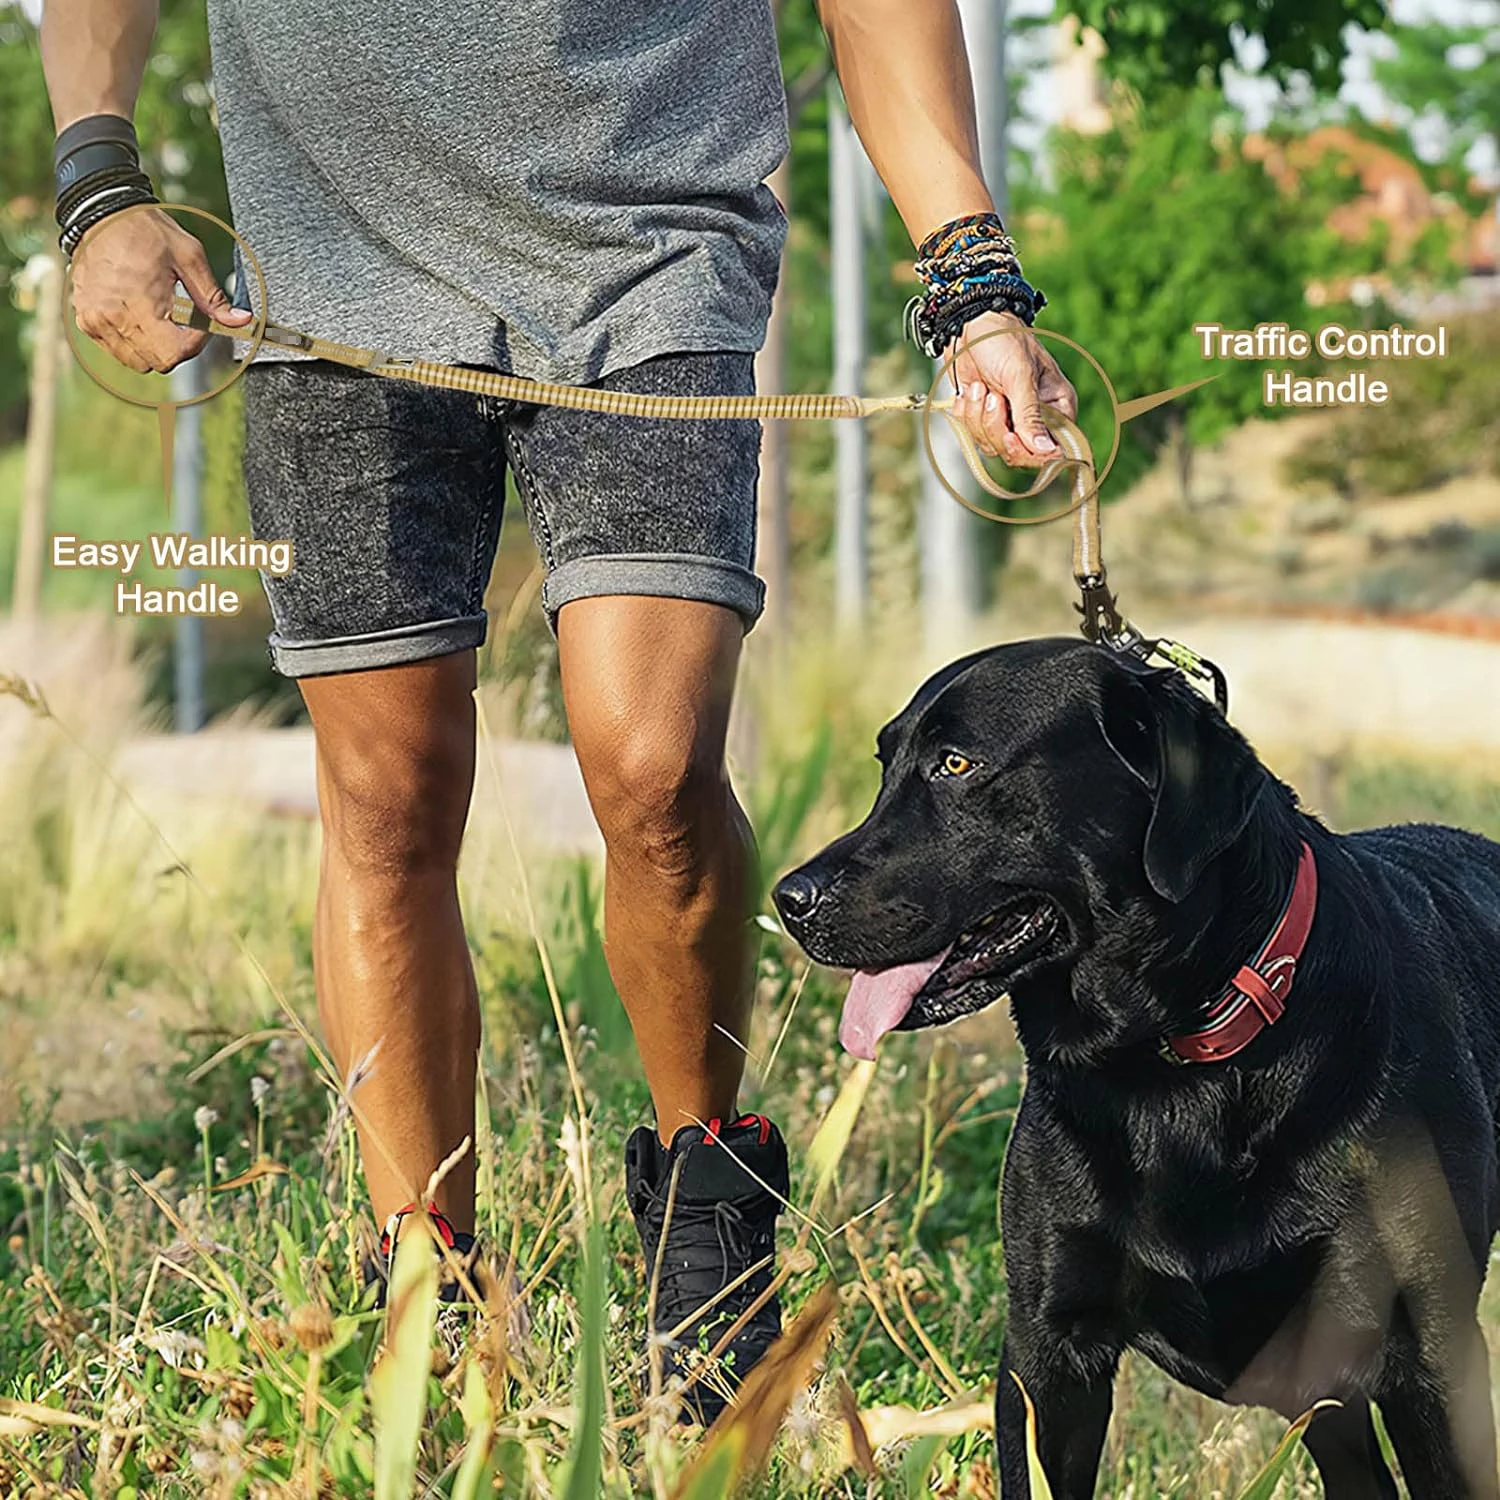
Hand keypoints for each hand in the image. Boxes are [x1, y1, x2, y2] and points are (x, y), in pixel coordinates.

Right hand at [69, 205, 252, 373]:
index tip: (200, 325)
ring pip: (137, 361)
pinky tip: (139, 316)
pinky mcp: (85, 320)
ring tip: (160, 317)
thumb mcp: (189, 257)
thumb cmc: (145, 230)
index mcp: (139, 304)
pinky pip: (116, 349)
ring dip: (154, 348)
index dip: (195, 344)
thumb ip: (214, 297)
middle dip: (178, 347)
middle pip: (157, 362)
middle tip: (183, 322)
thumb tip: (241, 321)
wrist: (102, 213)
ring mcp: (95, 320)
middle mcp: (112, 317)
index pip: (174, 354)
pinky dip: (133, 341)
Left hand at [946, 309, 1078, 467]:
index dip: (1029, 452)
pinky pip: (973, 434)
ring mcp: (1009, 418)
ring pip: (992, 445)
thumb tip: (1045, 451)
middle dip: (996, 427)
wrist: (969, 323)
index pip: (1051, 449)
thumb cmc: (1003, 339)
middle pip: (1017, 452)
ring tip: (980, 387)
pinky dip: (966, 413)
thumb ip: (1029, 415)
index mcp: (1057, 405)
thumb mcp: (1019, 375)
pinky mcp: (985, 417)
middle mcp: (1035, 416)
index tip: (1011, 437)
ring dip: (978, 416)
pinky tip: (970, 390)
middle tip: (993, 397)